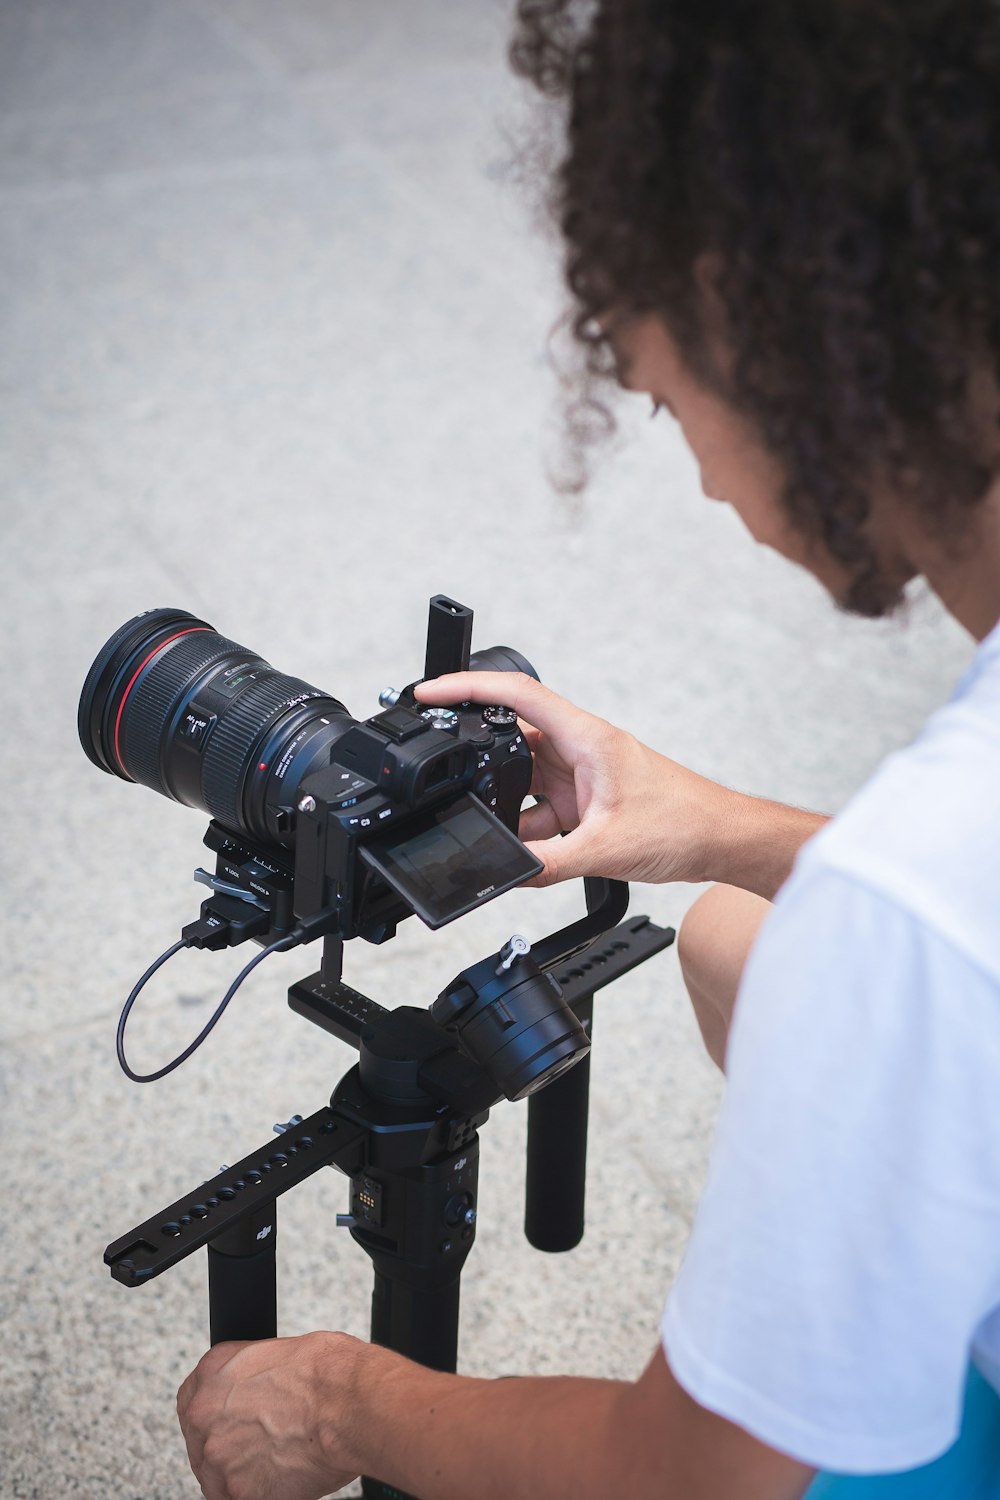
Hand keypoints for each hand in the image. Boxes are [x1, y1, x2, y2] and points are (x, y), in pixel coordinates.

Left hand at [176, 1332, 359, 1499]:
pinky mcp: (240, 1494)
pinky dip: (262, 1493)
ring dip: (243, 1473)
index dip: (213, 1416)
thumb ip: (251, 1378)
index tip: (226, 1423)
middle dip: (229, 1446)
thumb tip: (257, 1391)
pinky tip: (286, 1475)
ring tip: (280, 1458)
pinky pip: (242, 1498)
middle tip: (262, 1442)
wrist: (346, 1404)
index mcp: (212, 1372)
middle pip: (202, 1442)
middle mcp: (206, 1414)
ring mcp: (220, 1458)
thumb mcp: (279, 1353)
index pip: (191, 1400)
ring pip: (219, 1476)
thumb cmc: (326, 1373)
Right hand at [414, 672, 734, 887]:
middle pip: (511, 740)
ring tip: (493, 831)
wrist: (722, 840)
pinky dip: (528, 829)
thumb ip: (549, 864)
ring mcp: (582, 775)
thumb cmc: (684, 823)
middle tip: (445, 776)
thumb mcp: (605, 848)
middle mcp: (580, 749)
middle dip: (477, 760)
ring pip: (523, 780)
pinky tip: (525, 853)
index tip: (430, 692)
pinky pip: (542, 809)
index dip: (467, 688)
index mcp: (585, 737)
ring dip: (507, 805)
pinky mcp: (587, 801)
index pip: (515, 695)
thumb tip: (509, 872)